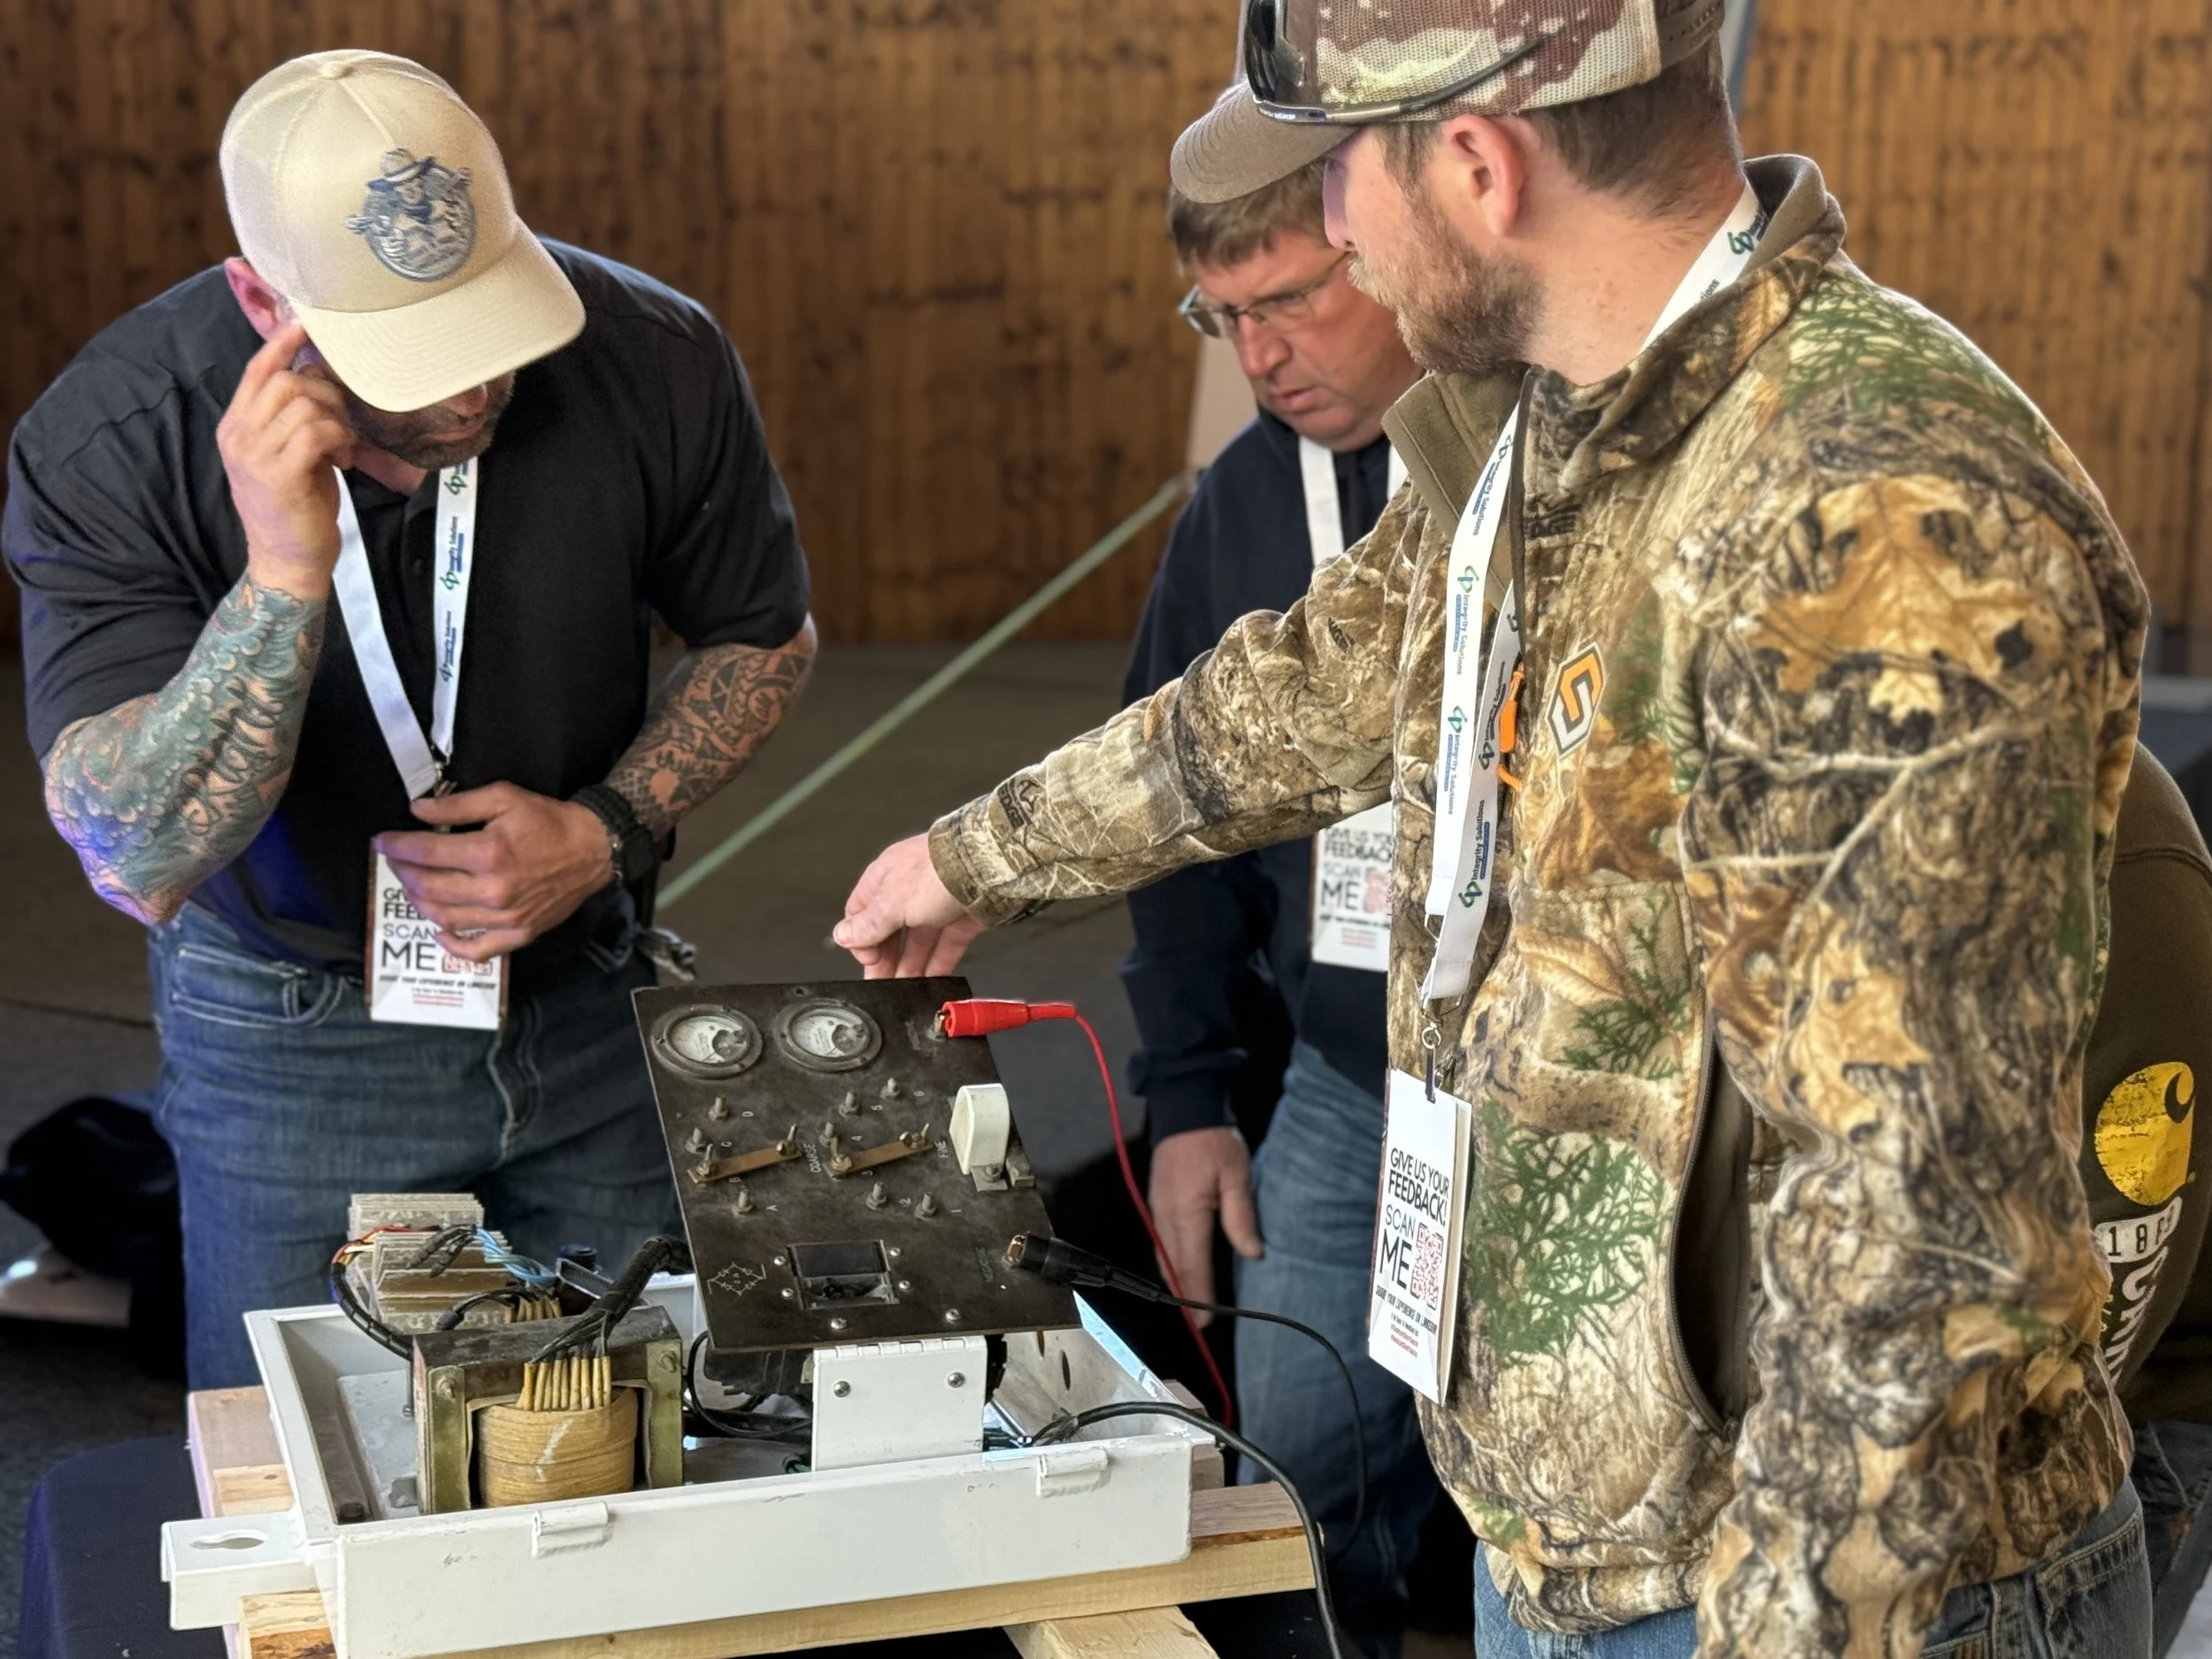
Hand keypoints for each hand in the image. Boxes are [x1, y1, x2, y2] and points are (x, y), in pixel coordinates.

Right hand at [217, 321, 356, 598]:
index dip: (282, 343)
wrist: (286, 560)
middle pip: (285, 380)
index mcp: (236, 426)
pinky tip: (343, 460)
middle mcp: (238, 436)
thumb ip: (291, 418)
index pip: (256, 371)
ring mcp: (255, 455)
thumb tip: (318, 377)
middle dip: (325, 393)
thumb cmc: (296, 506)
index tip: (307, 324)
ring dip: (336, 420)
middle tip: (341, 422)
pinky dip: (339, 439)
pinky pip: (317, 432)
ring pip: (304, 403)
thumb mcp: (288, 453)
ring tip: (343, 447)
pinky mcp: (279, 475)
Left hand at [375, 783, 612, 960]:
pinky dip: (450, 944)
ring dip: (419, 902)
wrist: (592, 850)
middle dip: (402, 872)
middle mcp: (493, 890)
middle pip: (428, 887)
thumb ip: (458, 805)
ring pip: (444, 918)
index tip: (381, 841)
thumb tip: (416, 811)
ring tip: (413, 886)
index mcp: (489, 853)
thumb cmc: (548, 821)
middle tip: (395, 860)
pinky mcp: (518, 934)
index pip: (426, 853)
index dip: (396, 846)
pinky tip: (438, 928)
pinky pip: (475, 949)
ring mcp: (505, 918)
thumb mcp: (505, 797)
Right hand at [832, 832, 982, 977]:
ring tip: (906, 991)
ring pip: (917, 940)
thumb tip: (842, 936)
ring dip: (910, 966)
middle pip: (890, 930)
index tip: (868, 959)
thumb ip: (868, 925)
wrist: (989, 866)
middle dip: (885, 959)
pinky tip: (932, 982)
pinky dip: (938, 964)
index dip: (860, 939)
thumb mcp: (892, 904)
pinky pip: (945, 945)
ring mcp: (937, 903)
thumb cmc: (936, 873)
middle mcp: (909, 889)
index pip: (861, 913)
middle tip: (882, 984)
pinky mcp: (962, 916)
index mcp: (884, 878)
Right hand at [1148, 1126, 1262, 1324]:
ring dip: (1176, 1280)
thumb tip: (1253, 1254)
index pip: (1193, 1265)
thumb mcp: (1237, 1175)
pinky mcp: (1157, 1201)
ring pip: (1164, 1255)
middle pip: (1174, 1266)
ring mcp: (1157, 1209)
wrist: (1184, 1108)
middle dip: (1186, 1296)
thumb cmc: (1213, 1141)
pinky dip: (1170, 1260)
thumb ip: (1242, 1216)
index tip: (1205, 1322)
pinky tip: (1180, 1266)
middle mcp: (1166, 1217)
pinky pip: (1161, 1240)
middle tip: (1199, 1323)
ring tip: (1191, 1302)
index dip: (1199, 1295)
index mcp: (1187, 1214)